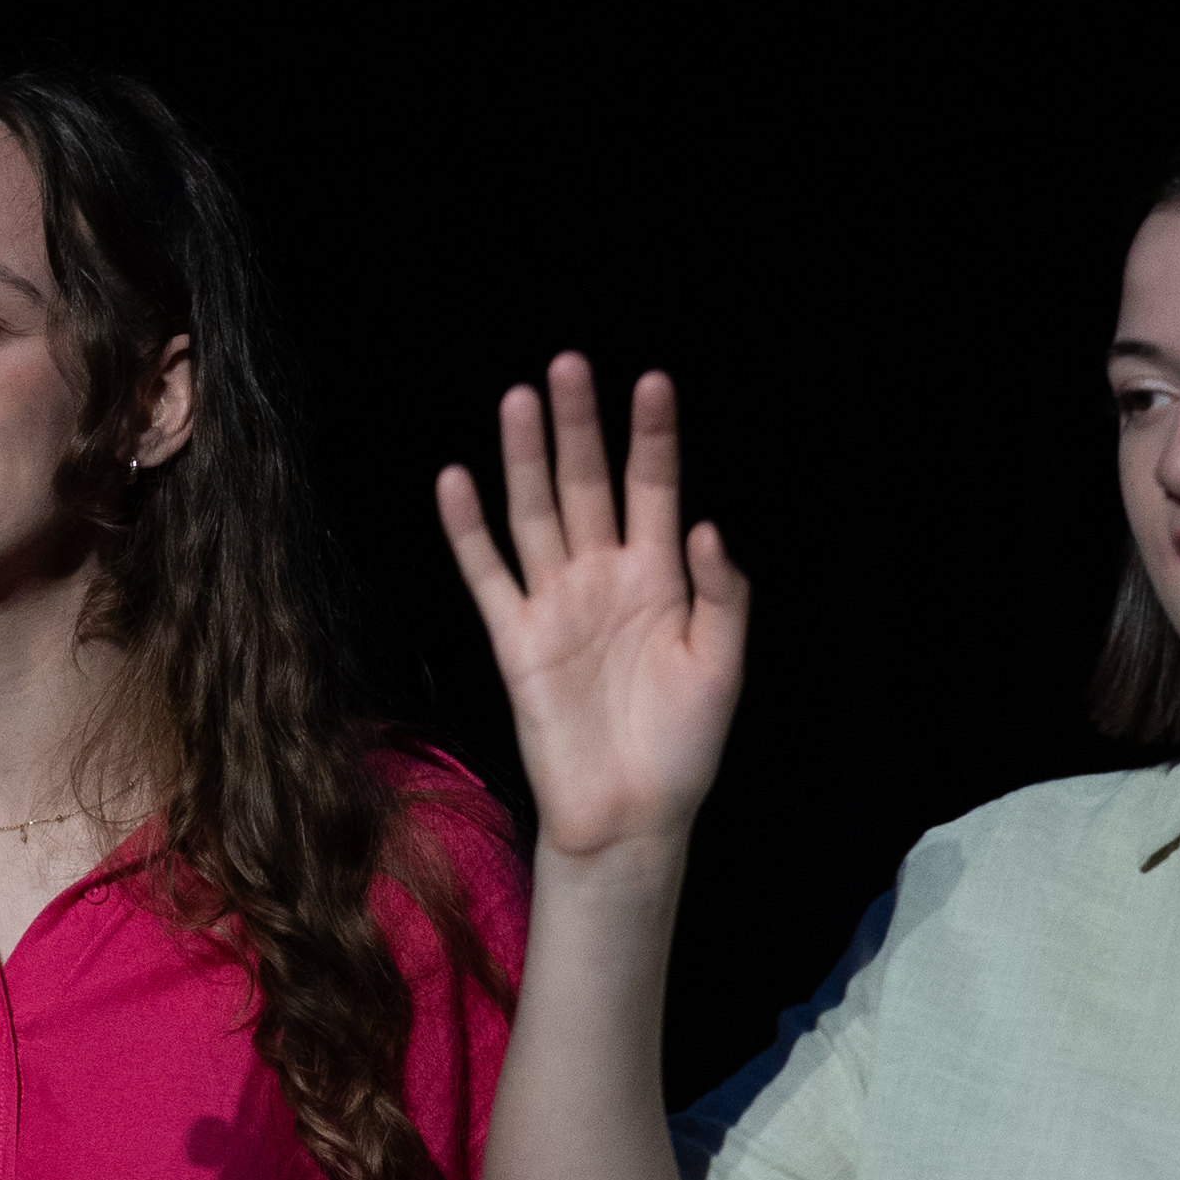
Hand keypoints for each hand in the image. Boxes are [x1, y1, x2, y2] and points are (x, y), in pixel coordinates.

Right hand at [439, 359, 750, 868]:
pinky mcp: (515, 639)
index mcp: (660, 577)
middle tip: (570, 364)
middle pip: (586, 485)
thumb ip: (719, 596)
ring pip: (535, 514)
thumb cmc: (684, 746)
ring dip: (526, 459)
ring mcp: (555, 604)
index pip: (654, 488)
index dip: (653, 437)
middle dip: (580, 426)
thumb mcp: (723, 669)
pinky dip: (469, 530)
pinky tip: (457, 481)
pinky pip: (488, 574)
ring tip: (520, 399)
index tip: (652, 382)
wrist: (630, 816)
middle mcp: (603, 577)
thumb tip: (705, 525)